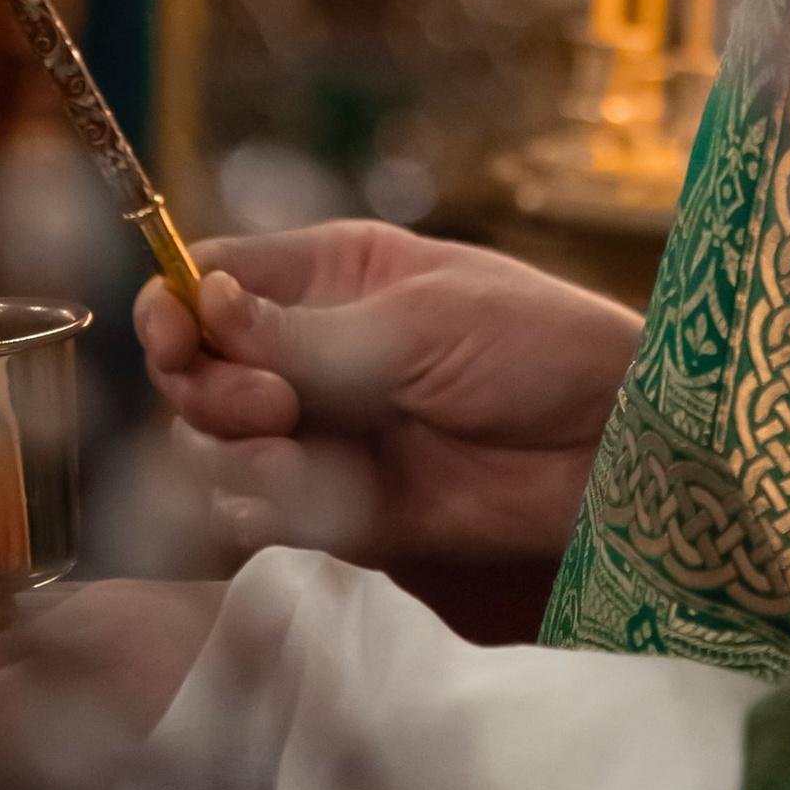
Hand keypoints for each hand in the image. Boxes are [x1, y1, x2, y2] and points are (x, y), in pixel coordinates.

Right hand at [136, 221, 641, 571]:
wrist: (612, 451)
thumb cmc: (538, 348)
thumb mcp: (421, 322)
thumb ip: (304, 332)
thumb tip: (201, 306)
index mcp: (333, 276)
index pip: (211, 280)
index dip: (176, 308)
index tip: (177, 333)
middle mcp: (312, 351)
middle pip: (196, 372)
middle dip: (210, 390)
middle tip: (271, 405)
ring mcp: (325, 431)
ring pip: (216, 449)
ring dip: (238, 453)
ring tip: (297, 447)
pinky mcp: (343, 509)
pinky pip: (265, 512)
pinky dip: (273, 507)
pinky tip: (324, 496)